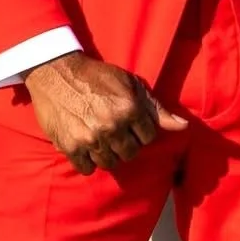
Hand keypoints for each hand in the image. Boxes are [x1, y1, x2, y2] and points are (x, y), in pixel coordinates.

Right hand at [22, 52, 187, 174]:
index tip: (129, 122)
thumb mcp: (130, 84)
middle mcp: (112, 126)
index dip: (140, 130)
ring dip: (107, 154)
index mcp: (130, 109)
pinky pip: (87, 168)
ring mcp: (91, 138)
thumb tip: (183, 127)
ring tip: (100, 138)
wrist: (56, 72)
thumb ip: (156, 108)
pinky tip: (86, 147)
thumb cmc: (96, 76)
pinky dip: (88, 161)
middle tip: (114, 131)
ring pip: (110, 163)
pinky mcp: (71, 147)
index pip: (148, 137)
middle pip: (131, 153)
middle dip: (126, 143)